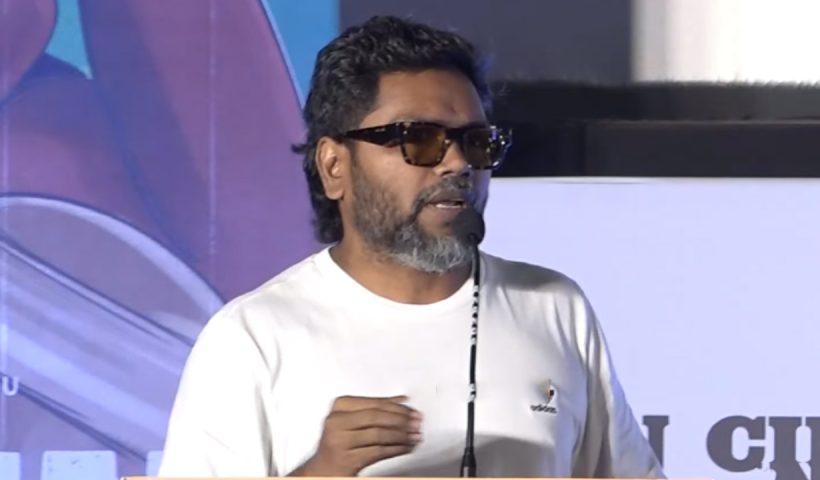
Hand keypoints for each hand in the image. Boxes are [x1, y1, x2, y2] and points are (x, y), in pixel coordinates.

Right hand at [290, 395, 422, 475]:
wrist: (322, 469)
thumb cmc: (340, 442)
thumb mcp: (353, 420)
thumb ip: (375, 408)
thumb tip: (402, 400)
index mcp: (339, 406)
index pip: (374, 403)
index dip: (396, 407)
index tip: (412, 410)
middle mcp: (336, 422)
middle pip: (377, 417)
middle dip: (401, 420)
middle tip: (417, 423)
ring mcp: (339, 441)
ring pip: (379, 435)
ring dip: (402, 436)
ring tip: (414, 436)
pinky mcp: (347, 460)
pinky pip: (378, 452)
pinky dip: (396, 449)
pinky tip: (405, 448)